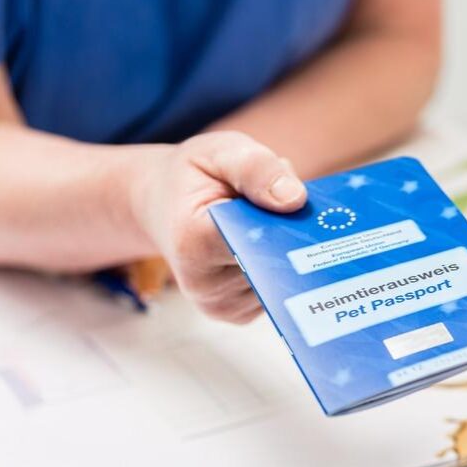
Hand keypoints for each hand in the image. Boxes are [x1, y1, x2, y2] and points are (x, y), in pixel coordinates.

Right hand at [129, 131, 305, 322]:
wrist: (162, 204)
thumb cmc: (193, 176)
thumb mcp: (220, 152)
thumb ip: (256, 168)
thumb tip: (295, 200)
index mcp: (194, 241)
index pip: (259, 239)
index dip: (287, 221)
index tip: (304, 204)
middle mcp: (204, 284)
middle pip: (275, 262)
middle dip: (293, 235)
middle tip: (299, 207)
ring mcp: (222, 306)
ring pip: (281, 278)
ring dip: (289, 250)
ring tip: (271, 221)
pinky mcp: (238, 314)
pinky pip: (277, 290)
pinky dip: (281, 265)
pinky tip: (268, 243)